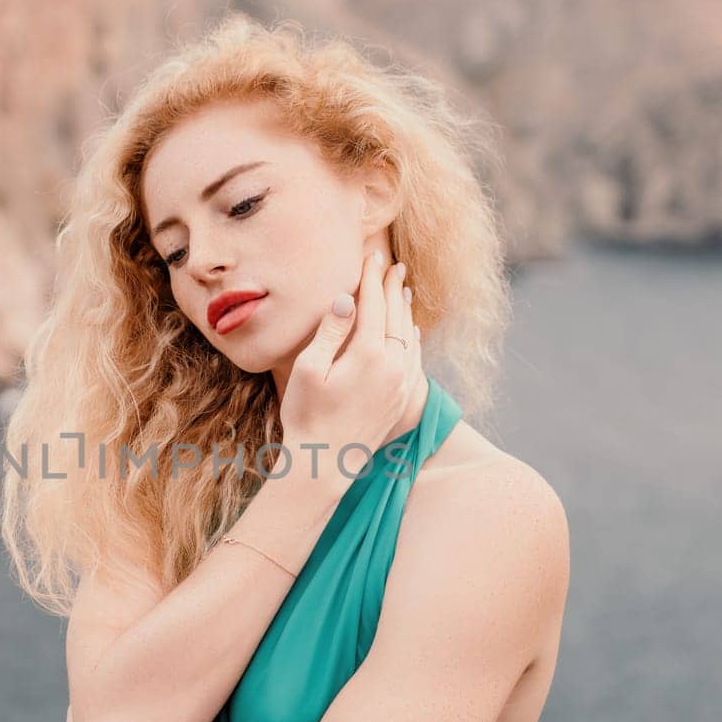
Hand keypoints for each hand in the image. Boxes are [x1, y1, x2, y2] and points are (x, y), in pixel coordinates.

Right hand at [277, 249, 424, 483]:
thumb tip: (346, 300)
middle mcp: (394, 366)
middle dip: (392, 288)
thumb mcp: (309, 369)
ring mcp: (402, 385)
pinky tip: (410, 332)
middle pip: (396, 316)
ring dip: (405, 311)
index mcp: (369, 354)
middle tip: (393, 265)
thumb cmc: (307, 417)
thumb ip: (330, 332)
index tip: (371, 256)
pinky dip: (413, 339)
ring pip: (409, 337)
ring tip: (402, 290)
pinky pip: (415, 360)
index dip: (371, 278)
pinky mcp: (402, 400)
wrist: (325, 465)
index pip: (373, 305)